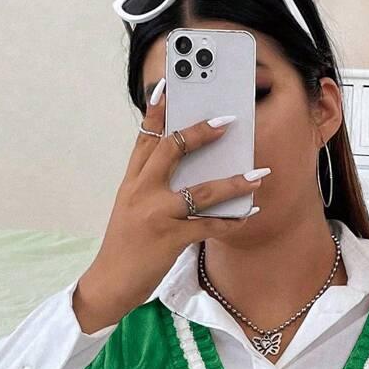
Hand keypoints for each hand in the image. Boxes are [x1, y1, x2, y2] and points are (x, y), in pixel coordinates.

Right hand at [74, 79, 263, 331]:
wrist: (110, 283)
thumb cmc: (126, 247)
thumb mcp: (131, 208)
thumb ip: (152, 185)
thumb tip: (189, 169)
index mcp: (132, 181)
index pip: (145, 137)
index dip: (157, 109)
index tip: (169, 84)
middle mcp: (142, 191)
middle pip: (172, 150)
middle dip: (201, 132)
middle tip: (229, 120)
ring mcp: (156, 215)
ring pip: (200, 191)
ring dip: (233, 182)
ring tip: (258, 175)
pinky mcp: (170, 240)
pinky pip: (209, 226)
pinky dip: (232, 220)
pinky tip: (250, 214)